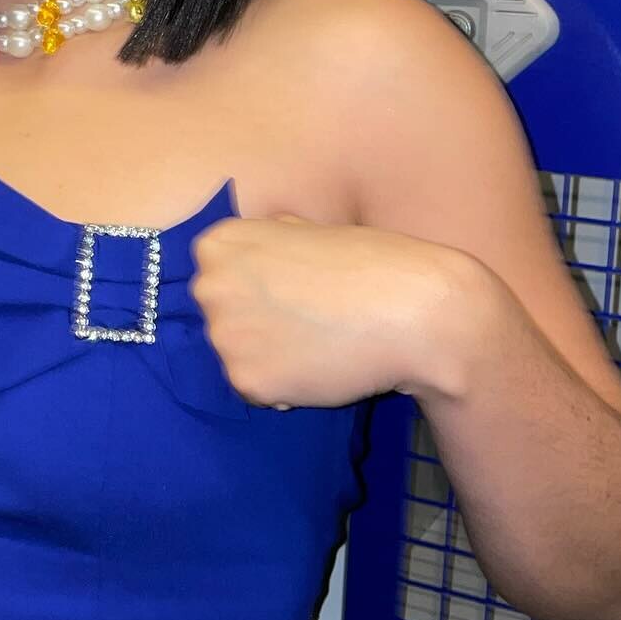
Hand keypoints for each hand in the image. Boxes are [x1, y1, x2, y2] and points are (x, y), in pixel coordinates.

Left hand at [186, 211, 463, 410]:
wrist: (411, 311)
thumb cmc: (367, 262)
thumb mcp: (303, 230)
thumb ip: (265, 244)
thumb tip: (248, 255)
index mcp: (217, 245)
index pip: (217, 275)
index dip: (256, 287)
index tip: (291, 288)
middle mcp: (209, 287)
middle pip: (220, 316)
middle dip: (255, 322)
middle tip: (306, 319)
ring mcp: (224, 336)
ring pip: (236, 355)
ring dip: (268, 356)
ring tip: (316, 342)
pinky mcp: (246, 381)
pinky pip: (256, 389)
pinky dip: (282, 387)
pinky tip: (317, 367)